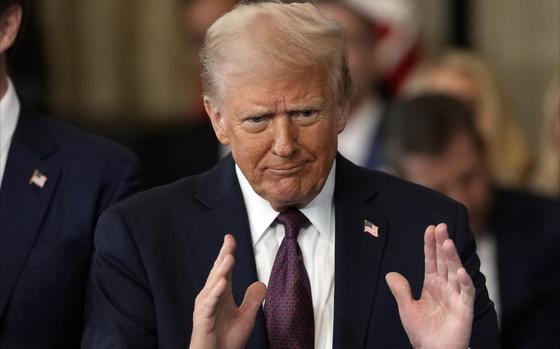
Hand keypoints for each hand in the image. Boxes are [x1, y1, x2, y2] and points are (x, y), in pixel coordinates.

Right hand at [189, 234, 265, 348]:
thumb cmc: (226, 341)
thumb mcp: (246, 317)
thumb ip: (252, 300)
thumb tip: (260, 284)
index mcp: (220, 295)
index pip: (223, 270)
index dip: (227, 253)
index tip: (230, 238)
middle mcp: (210, 297)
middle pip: (217, 272)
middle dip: (223, 256)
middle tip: (229, 240)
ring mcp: (205, 308)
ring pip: (212, 285)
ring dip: (221, 271)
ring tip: (229, 257)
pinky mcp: (202, 320)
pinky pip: (209, 304)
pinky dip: (215, 293)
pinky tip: (221, 283)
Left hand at [386, 224, 474, 348]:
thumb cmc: (423, 332)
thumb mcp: (407, 309)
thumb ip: (401, 290)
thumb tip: (390, 273)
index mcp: (432, 285)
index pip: (431, 260)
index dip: (430, 245)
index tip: (430, 229)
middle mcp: (445, 287)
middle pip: (444, 261)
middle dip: (442, 244)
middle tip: (441, 226)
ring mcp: (456, 296)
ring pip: (455, 272)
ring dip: (453, 257)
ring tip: (448, 242)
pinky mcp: (464, 309)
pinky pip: (466, 293)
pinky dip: (464, 282)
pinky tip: (460, 271)